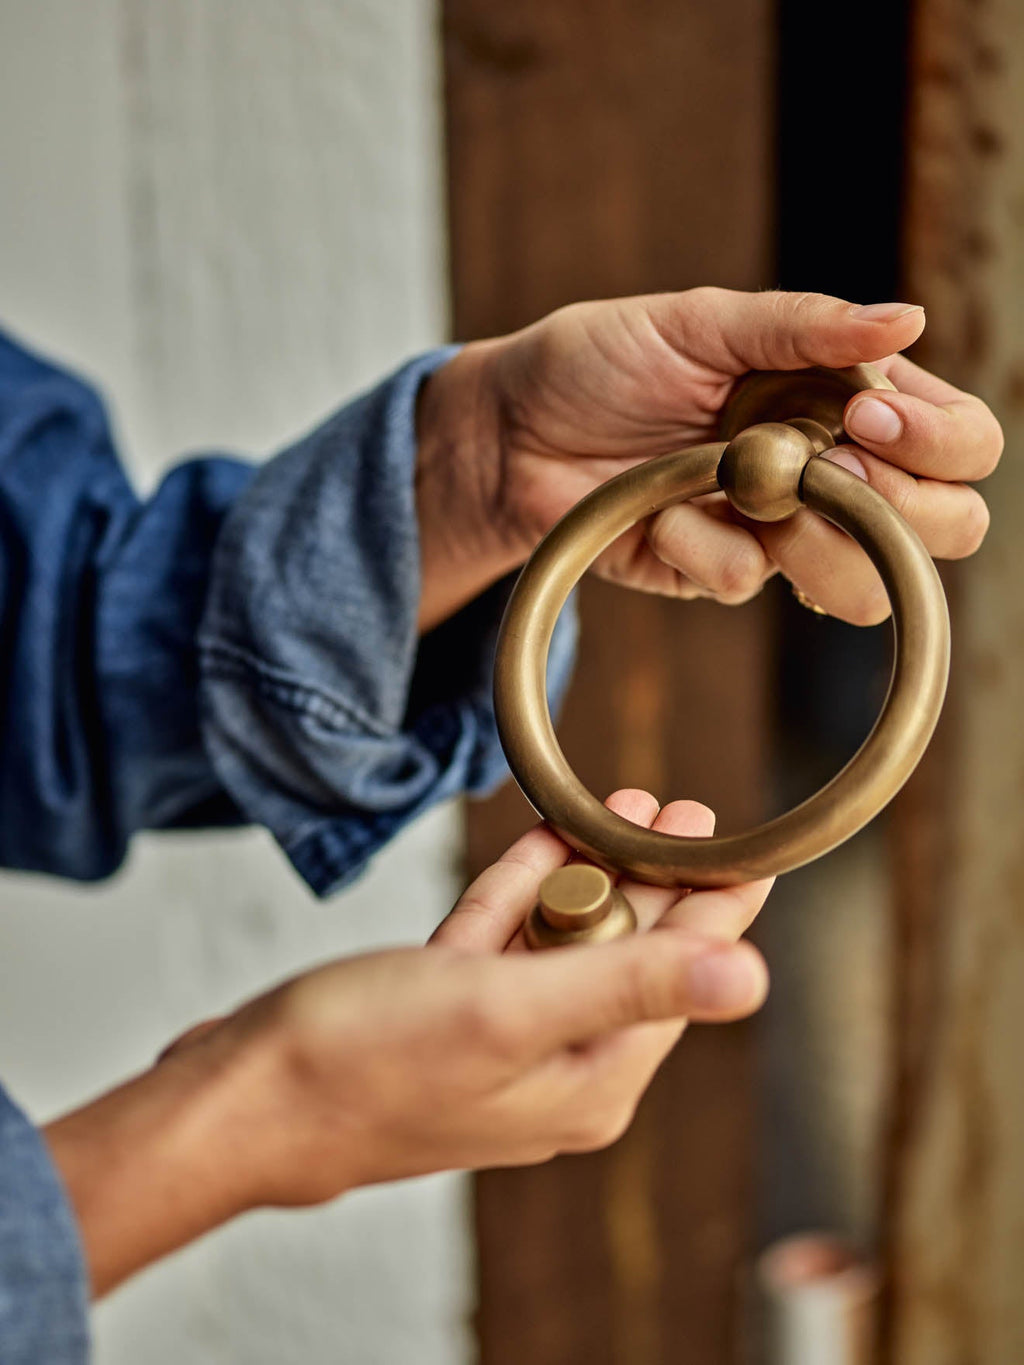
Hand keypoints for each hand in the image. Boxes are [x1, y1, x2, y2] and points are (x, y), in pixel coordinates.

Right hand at [44, 790, 769, 1296]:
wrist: (243, 1095)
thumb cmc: (365, 1063)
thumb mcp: (511, 1009)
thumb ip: (632, 984)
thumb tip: (752, 977)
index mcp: (589, 1078)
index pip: (683, 980)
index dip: (716, 907)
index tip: (742, 847)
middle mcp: (554, 1064)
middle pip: (629, 955)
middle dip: (654, 876)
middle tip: (679, 806)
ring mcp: (498, 1037)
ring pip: (564, 941)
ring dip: (588, 872)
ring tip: (621, 805)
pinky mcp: (446, 1011)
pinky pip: (505, 939)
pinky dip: (524, 887)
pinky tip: (548, 838)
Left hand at [416, 290, 1000, 628]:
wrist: (512, 430)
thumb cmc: (602, 359)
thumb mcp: (699, 323)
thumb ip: (801, 327)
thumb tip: (907, 320)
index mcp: (847, 400)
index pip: (958, 441)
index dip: (941, 444)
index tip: (870, 422)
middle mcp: (832, 470)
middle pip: (943, 527)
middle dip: (901, 510)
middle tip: (828, 474)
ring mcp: (779, 530)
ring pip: (860, 582)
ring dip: (808, 541)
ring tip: (739, 487)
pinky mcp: (717, 570)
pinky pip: (741, 580)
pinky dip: (696, 541)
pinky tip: (657, 508)